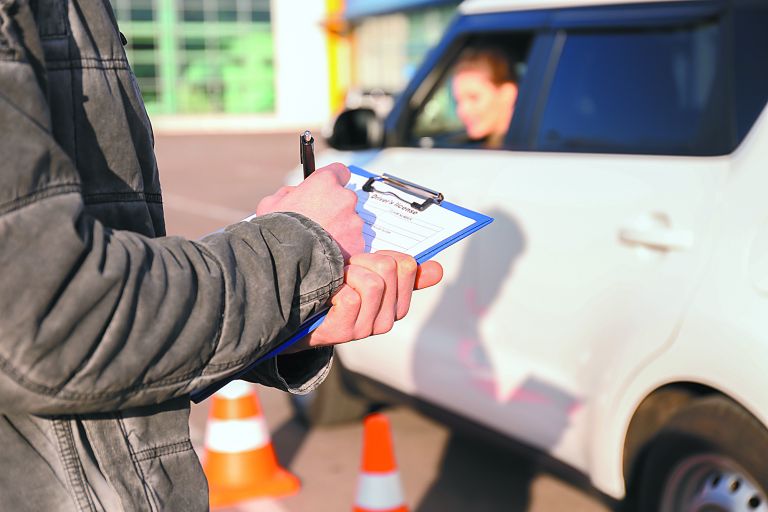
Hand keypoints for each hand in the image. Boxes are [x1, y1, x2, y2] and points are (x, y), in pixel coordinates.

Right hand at [256, 162, 363, 260]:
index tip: (328, 190)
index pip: (340, 171)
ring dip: (340, 230)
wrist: (288, 260)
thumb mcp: (271, 204)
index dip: (333, 181)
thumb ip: (287, 193)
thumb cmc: (277, 230)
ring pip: (350, 223)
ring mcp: (354, 221)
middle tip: (319, 223)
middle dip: (335, 209)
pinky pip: (353, 243)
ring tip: (319, 243)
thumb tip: (294, 193)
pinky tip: (326, 255)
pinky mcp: (358, 243)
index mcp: (325, 182)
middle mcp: (344, 197)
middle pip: (345, 199)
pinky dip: (343, 249)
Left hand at [288, 251, 442, 350]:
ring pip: (373, 283)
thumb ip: (402, 274)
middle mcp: (386, 321)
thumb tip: (437, 269)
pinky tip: (327, 295)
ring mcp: (366, 329)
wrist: (297, 314)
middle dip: (364, 260)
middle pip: (390, 269)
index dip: (383, 255)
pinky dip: (335, 288)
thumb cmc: (334, 290)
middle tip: (346, 270)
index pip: (407, 266)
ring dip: (349, 273)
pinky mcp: (345, 331)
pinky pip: (352, 297)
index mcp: (397, 305)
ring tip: (337, 280)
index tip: (365, 262)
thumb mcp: (369, 276)